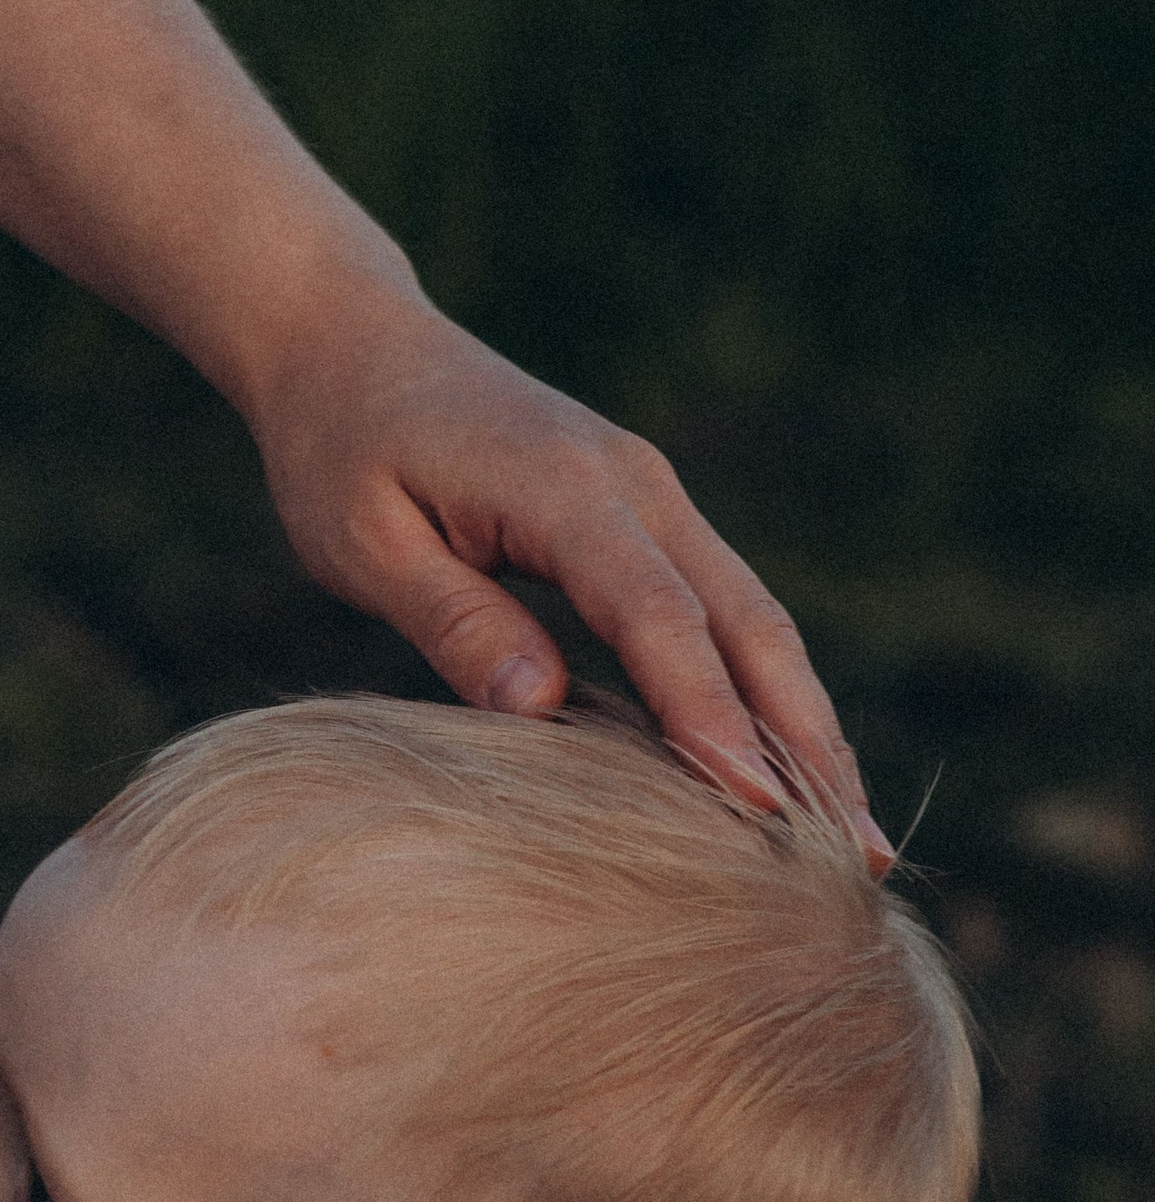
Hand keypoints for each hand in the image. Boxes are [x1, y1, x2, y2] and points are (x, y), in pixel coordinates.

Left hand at [249, 281, 881, 857]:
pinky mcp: (646, 514)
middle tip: (859, 856)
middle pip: (747, 622)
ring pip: (754, 617)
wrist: (355, 345)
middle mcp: (637, 485)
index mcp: (566, 489)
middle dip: (807, 739)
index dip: (712, 718)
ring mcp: (653, 495)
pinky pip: (723, 608)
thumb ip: (454, 620)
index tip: (760, 810)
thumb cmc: (342, 449)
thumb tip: (541, 706)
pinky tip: (787, 763)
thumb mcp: (364, 541)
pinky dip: (765, 686)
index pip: (660, 618)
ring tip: (857, 835)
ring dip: (807, 722)